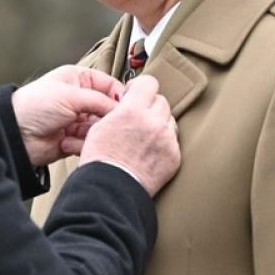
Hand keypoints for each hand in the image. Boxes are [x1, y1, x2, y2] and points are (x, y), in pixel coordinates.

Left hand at [10, 65, 124, 166]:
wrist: (15, 134)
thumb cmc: (35, 106)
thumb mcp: (71, 96)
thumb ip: (100, 100)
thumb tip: (123, 107)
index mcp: (78, 79)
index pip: (109, 85)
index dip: (118, 96)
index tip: (126, 107)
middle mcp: (79, 98)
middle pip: (107, 109)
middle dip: (105, 118)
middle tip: (103, 125)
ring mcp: (77, 119)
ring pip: (100, 127)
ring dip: (91, 133)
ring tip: (76, 133)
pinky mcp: (74, 139)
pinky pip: (89, 142)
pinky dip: (81, 144)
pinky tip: (66, 142)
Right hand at [78, 75, 179, 195]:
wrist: (111, 191)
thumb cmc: (100, 161)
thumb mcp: (99, 127)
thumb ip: (118, 110)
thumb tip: (127, 101)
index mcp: (132, 110)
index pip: (149, 83)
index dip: (141, 88)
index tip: (135, 95)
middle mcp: (153, 122)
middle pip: (161, 101)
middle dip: (150, 107)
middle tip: (138, 119)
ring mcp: (166, 139)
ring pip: (169, 120)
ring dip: (159, 125)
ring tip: (143, 138)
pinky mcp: (174, 156)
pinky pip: (173, 141)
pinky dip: (163, 144)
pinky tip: (149, 153)